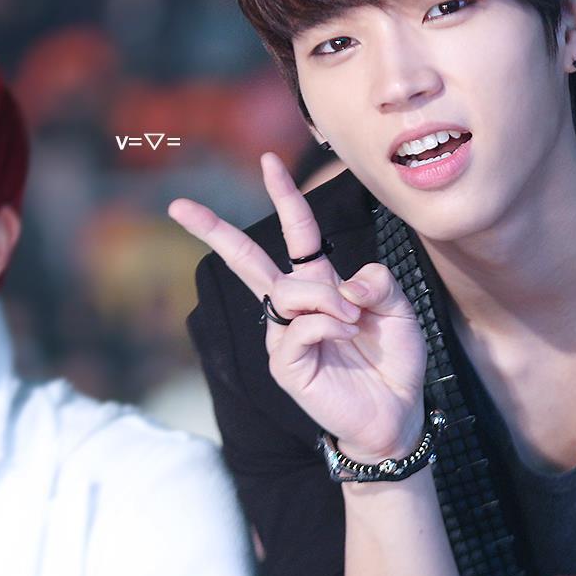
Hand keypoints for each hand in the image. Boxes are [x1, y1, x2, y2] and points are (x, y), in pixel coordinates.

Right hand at [169, 153, 426, 460]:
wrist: (396, 413)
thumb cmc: (394, 361)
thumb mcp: (397, 309)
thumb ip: (378, 281)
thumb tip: (346, 279)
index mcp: (321, 285)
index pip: (296, 233)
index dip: (285, 197)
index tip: (269, 162)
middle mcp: (296, 306)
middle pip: (247, 261)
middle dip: (213, 231)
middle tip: (178, 206)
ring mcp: (285, 336)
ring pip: (288, 291)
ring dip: (328, 297)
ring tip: (355, 319)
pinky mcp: (284, 364)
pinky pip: (298, 326)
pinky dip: (330, 324)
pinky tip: (347, 337)